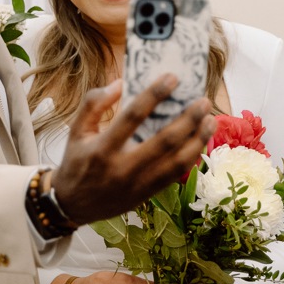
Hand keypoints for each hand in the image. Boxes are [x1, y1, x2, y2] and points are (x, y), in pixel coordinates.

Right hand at [51, 75, 215, 225]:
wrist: (73, 206)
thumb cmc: (76, 163)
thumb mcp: (75, 130)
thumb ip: (93, 104)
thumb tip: (120, 83)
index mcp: (103, 148)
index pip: (133, 116)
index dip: (154, 95)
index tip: (172, 78)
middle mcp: (123, 167)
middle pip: (164, 141)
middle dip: (188, 119)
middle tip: (202, 100)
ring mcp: (138, 183)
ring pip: (177, 161)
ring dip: (197, 139)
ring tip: (210, 120)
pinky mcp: (147, 194)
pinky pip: (176, 175)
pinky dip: (192, 157)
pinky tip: (200, 141)